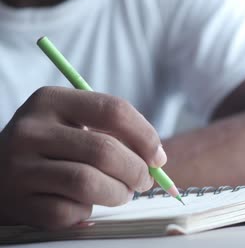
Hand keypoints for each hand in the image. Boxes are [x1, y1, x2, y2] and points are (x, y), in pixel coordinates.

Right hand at [0, 87, 165, 229]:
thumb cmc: (51, 146)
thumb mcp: (72, 123)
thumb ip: (112, 132)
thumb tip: (156, 159)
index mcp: (50, 100)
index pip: (113, 110)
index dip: (145, 135)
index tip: (158, 157)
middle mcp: (31, 130)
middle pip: (104, 151)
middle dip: (136, 171)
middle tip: (144, 180)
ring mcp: (20, 168)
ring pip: (89, 183)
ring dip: (118, 193)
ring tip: (122, 193)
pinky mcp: (19, 202)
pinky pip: (70, 211)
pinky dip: (87, 211)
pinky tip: (84, 203)